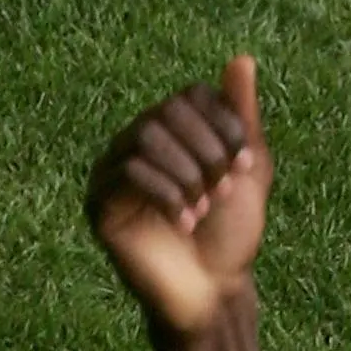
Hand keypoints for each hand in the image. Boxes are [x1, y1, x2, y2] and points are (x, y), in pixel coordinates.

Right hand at [86, 56, 270, 333]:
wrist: (213, 292)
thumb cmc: (231, 236)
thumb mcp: (249, 171)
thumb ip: (242, 118)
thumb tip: (242, 58)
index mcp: (173, 132)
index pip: (191, 95)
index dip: (223, 126)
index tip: (244, 166)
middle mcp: (139, 143)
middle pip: (167, 113)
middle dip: (206, 153)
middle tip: (223, 192)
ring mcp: (114, 171)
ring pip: (146, 138)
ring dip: (187, 174)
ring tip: (204, 209)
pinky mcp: (100, 203)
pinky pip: (127, 171)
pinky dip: (166, 194)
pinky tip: (184, 223)